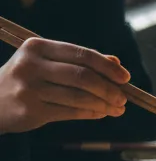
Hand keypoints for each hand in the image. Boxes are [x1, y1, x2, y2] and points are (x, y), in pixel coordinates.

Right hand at [0, 37, 129, 134]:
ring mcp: (29, 89)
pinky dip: (90, 113)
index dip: (107, 66)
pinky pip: (69, 112)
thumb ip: (79, 61)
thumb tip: (116, 62)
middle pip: (82, 76)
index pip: (82, 54)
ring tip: (117, 108)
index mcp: (37, 47)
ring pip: (78, 97)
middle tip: (124, 97)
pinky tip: (101, 113)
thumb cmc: (26, 78)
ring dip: (103, 104)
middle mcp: (30, 65)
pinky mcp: (30, 111)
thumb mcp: (47, 62)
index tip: (125, 77)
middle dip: (108, 88)